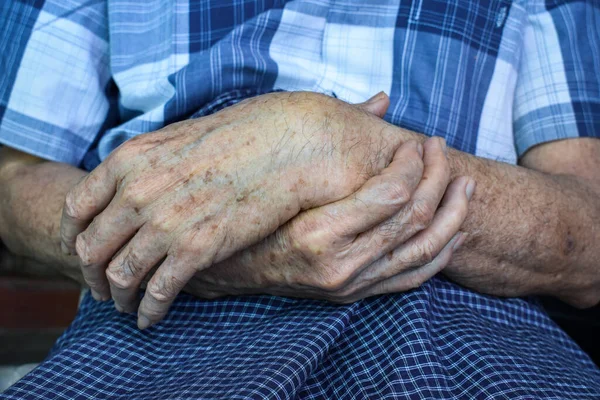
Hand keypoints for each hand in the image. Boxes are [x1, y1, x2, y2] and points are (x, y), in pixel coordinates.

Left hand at [60, 92, 408, 327]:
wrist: (284, 145)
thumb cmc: (239, 138)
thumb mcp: (179, 139)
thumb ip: (146, 164)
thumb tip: (131, 188)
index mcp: (130, 160)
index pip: (78, 208)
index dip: (73, 239)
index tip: (80, 254)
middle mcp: (138, 191)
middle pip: (92, 248)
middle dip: (92, 276)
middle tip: (102, 290)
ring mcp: (166, 221)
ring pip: (121, 275)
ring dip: (118, 298)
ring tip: (127, 307)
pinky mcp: (196, 248)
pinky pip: (158, 291)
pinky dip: (148, 310)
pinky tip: (151, 318)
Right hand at [186, 137, 472, 301]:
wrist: (228, 270)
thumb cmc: (252, 215)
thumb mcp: (287, 178)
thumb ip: (338, 138)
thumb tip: (381, 99)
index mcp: (316, 233)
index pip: (390, 195)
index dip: (412, 163)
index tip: (413, 142)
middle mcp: (338, 266)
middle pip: (413, 219)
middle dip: (437, 178)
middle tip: (440, 150)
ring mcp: (350, 285)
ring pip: (424, 250)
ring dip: (452, 214)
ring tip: (464, 184)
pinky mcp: (356, 294)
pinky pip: (414, 277)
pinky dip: (442, 252)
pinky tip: (456, 228)